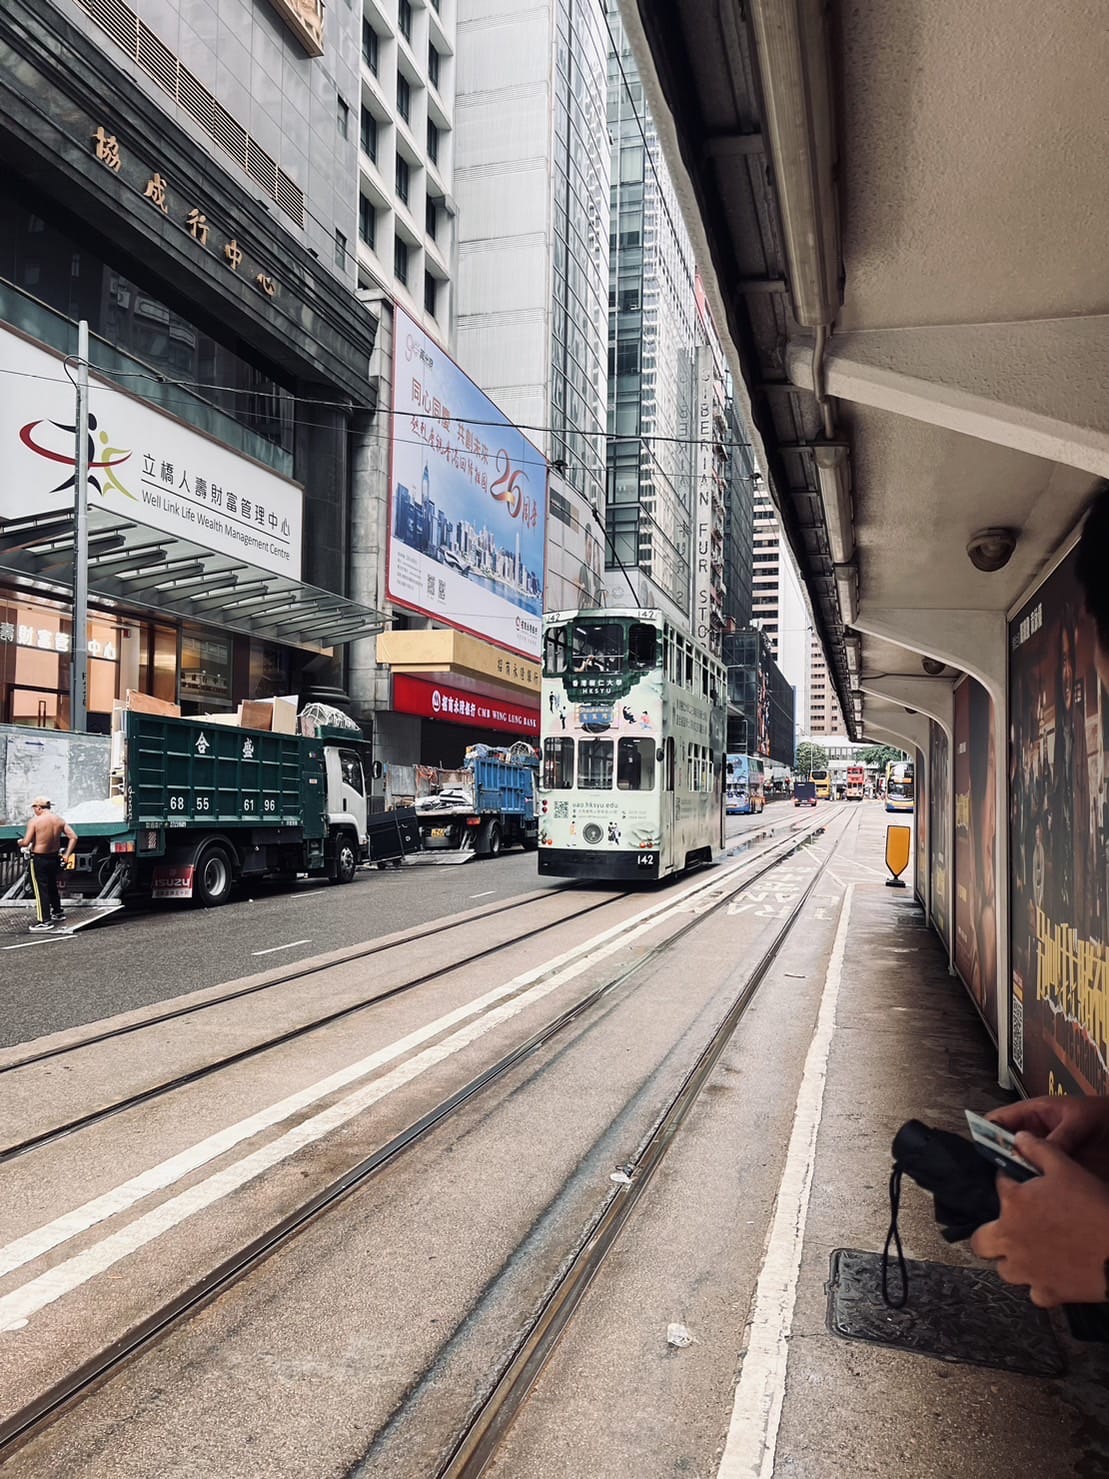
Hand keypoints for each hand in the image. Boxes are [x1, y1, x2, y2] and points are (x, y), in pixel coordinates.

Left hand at [971, 1133, 1108, 1305]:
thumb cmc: (1094, 1207)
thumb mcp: (1066, 1168)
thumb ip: (1038, 1150)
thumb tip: (1019, 1138)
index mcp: (1013, 1204)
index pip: (998, 1186)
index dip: (1010, 1183)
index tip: (1021, 1185)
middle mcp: (1010, 1238)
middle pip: (981, 1241)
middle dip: (992, 1233)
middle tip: (1011, 1227)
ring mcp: (1026, 1270)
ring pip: (1005, 1270)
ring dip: (1014, 1261)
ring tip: (1033, 1251)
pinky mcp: (1046, 1293)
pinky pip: (1034, 1292)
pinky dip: (1041, 1285)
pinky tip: (1053, 1274)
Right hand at [990, 1096, 1108, 1179]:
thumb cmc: (1103, 1114)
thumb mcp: (1079, 1120)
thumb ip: (1060, 1136)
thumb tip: (1041, 1154)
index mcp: (1033, 1114)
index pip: (999, 1121)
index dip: (987, 1132)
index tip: (984, 1148)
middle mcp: (1036, 1136)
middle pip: (1007, 1149)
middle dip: (1002, 1161)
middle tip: (1004, 1175)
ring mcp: (1047, 1156)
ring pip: (1023, 1167)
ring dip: (1021, 1177)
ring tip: (1022, 1188)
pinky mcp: (1059, 1174)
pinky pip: (1042, 1182)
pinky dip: (1038, 1190)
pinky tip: (1040, 1198)